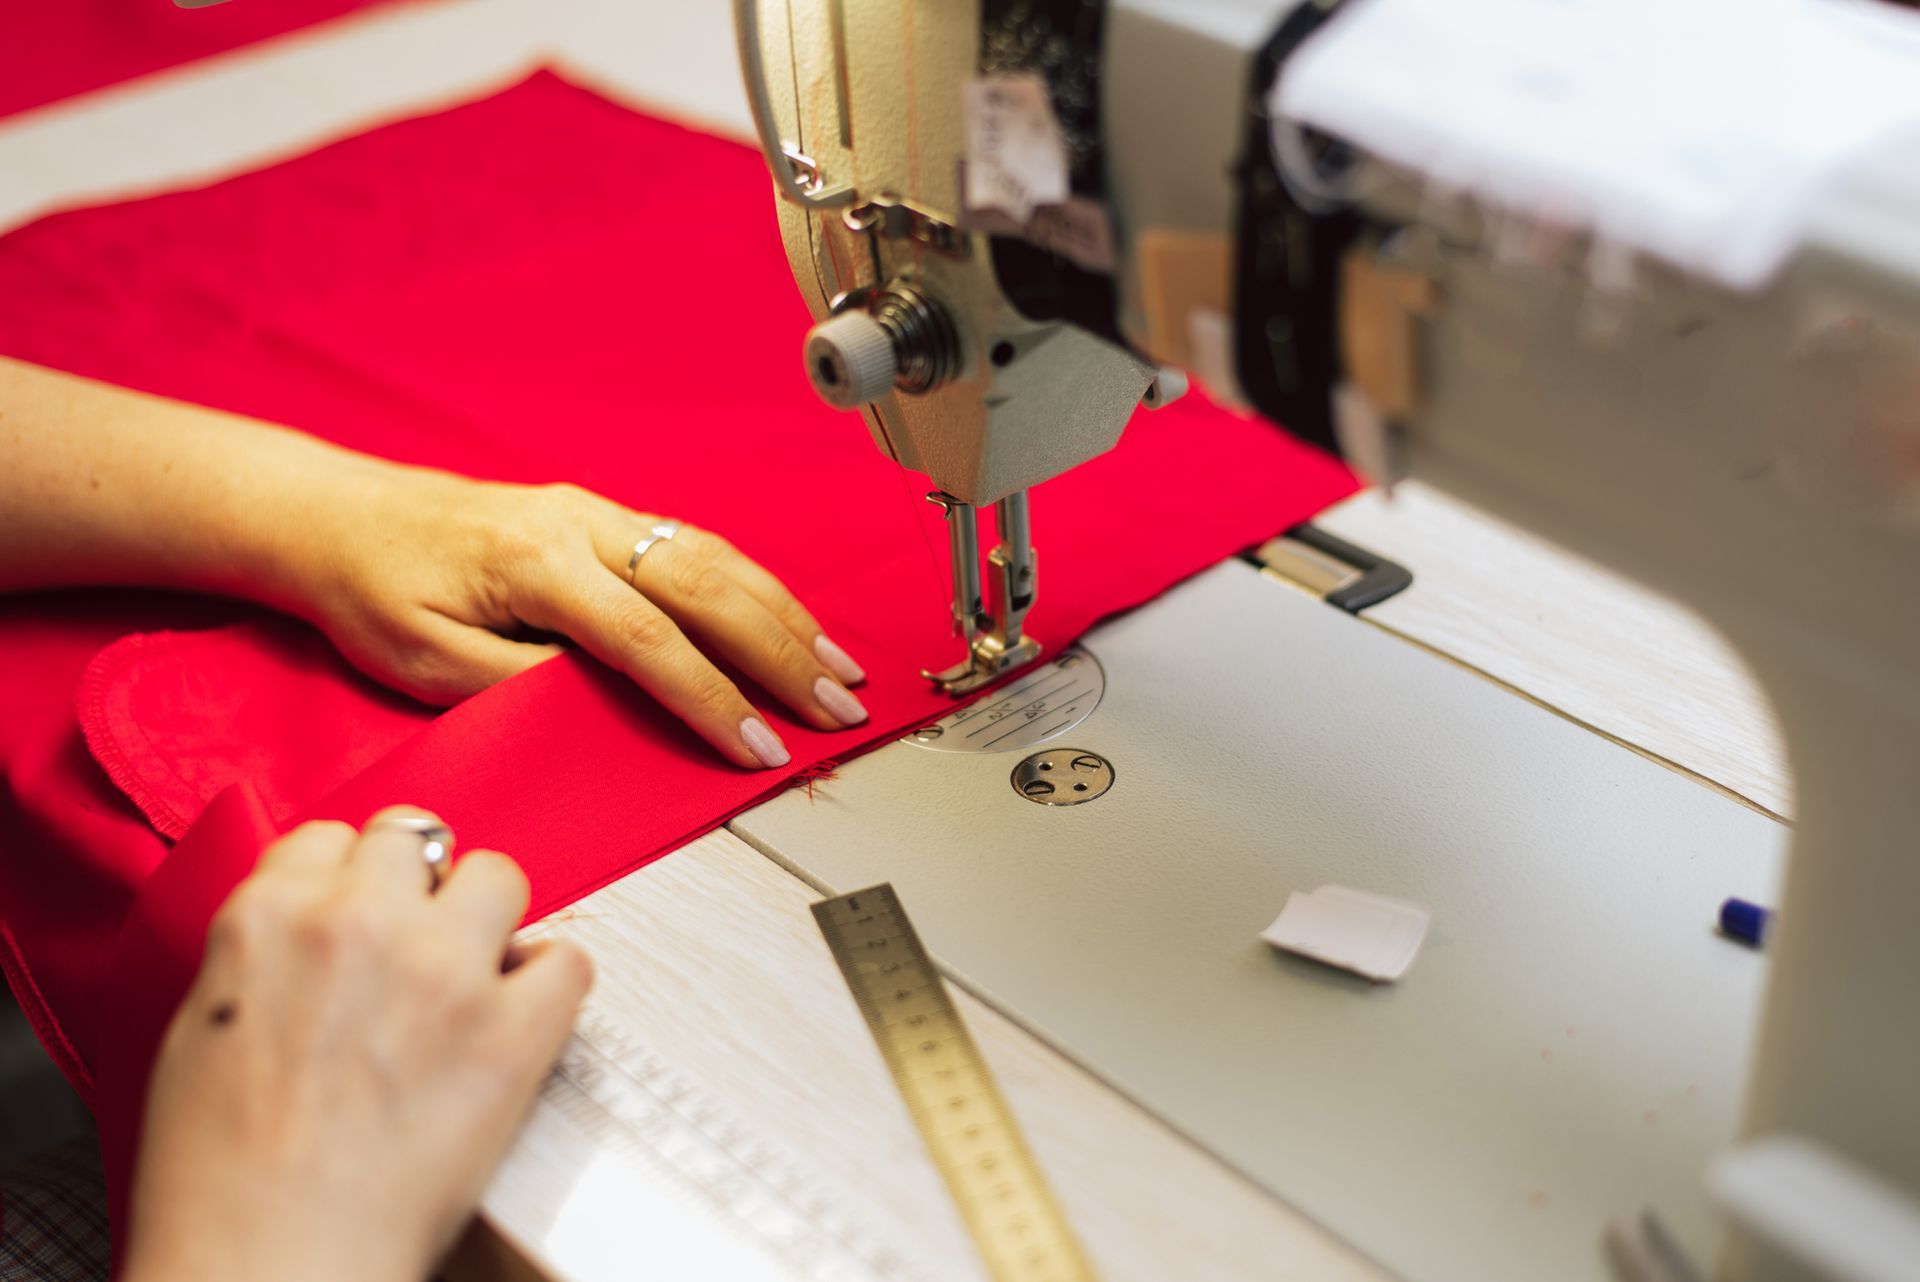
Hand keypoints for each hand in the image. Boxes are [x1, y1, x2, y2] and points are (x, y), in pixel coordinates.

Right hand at [123, 809, 592, 1281]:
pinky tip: (522, 1019)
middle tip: (418, 943)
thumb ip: (265, 956)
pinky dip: (550, 987)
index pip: (330, 838)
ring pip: (499, 876)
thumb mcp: (198, 1030)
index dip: (352, 878)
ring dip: (489, 921)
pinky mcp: (514, 1028)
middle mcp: (361, 921)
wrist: (267, 1263)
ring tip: (474, 976)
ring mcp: (444, 968)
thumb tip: (313, 937)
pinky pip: (567, 960)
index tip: (364, 911)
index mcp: (269, 917)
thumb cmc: (219, 1179)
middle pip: (417, 839)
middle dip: (419, 887)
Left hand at [294, 468, 869, 769]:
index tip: (758, 746)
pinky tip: (790, 619)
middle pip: (709, 589)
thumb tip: (617, 704)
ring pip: (717, 559)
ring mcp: (598, 513)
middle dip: (784, 653)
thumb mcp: (433, 664)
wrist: (342, 521)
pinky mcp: (604, 517)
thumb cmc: (377, 594)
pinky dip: (756, 588)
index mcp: (538, 563)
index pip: (651, 641)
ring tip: (840, 665)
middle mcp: (582, 525)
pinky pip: (699, 548)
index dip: (713, 699)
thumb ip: (529, 684)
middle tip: (839, 704)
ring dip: (787, 616)